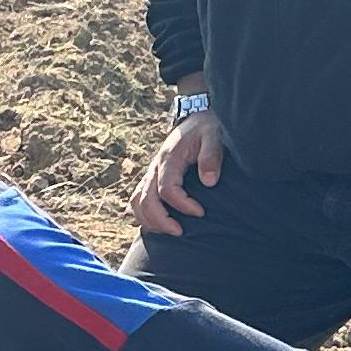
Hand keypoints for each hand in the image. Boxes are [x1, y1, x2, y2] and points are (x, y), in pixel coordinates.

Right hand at [132, 105, 224, 236]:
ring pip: (137, 202)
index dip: (182, 204)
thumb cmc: (206, 129)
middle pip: (146, 200)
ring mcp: (151, 173)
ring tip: (169, 231)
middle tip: (180, 232)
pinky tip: (157, 226)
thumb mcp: (213, 136)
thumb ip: (211, 157)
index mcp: (169, 158)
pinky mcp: (151, 178)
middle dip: (161, 220)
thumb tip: (209, 182)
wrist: (196, 118)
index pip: (167, 188)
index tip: (201, 212)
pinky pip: (137, 200)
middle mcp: (155, 167)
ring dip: (149, 220)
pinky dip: (142, 215)